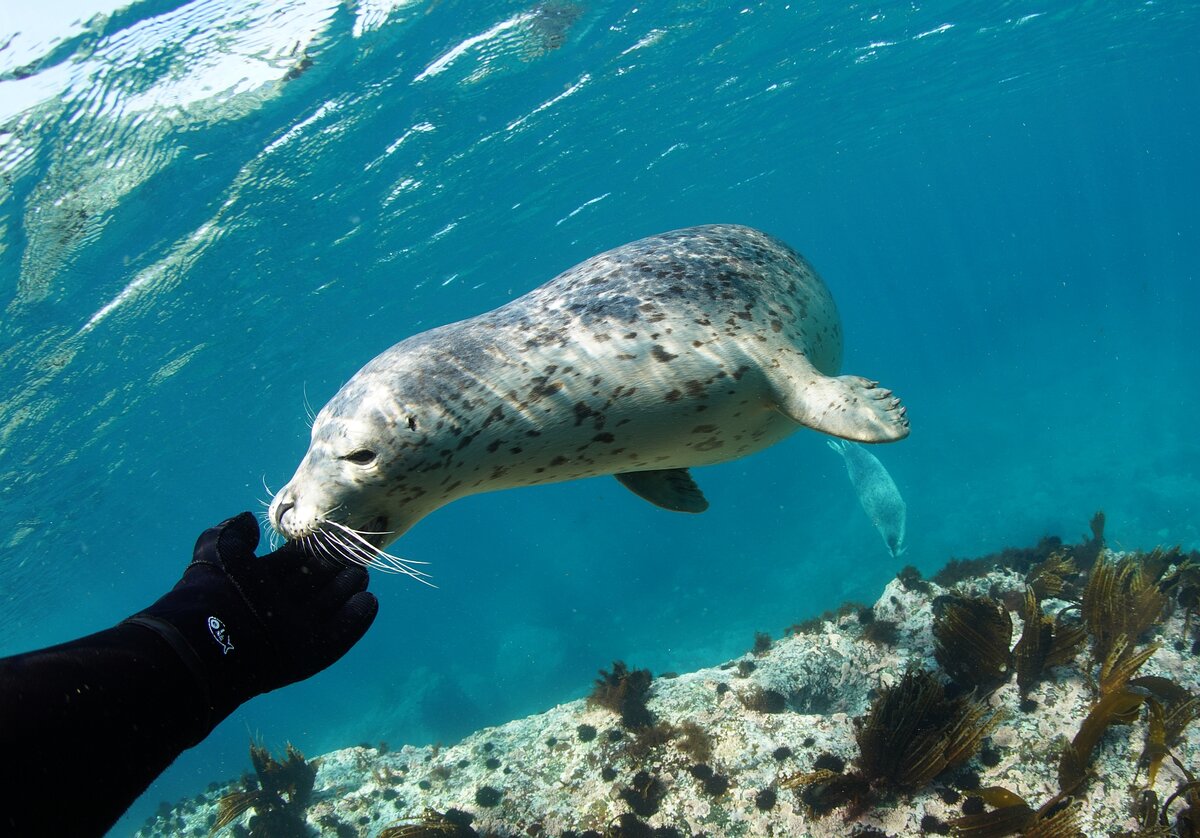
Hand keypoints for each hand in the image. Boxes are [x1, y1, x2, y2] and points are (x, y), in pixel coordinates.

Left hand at [127, 512, 377, 732]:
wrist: (210, 640)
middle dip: (336, 569)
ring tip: (362, 574)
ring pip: (330, 608)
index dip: (315, 549)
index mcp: (259, 584)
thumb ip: (235, 533)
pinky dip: (355, 620)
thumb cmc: (215, 591)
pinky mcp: (310, 654)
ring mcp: (295, 632)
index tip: (334, 535)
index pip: (296, 562)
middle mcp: (279, 607)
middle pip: (316, 584)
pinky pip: (339, 636)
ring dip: (348, 591)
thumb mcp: (219, 549)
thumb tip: (248, 519)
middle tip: (356, 555)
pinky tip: (369, 601)